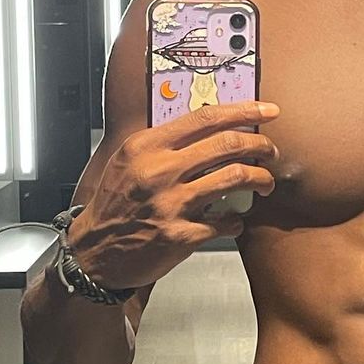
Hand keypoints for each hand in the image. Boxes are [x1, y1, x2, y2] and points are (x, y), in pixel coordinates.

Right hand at [67, 99, 280, 289]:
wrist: (94, 253)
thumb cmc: (115, 205)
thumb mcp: (130, 161)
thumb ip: (166, 143)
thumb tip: (212, 127)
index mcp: (147, 146)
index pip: (205, 117)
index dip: (244, 110)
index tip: (268, 110)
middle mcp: (159, 171)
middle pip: (228, 144)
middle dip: (260, 145)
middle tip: (270, 151)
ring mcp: (171, 204)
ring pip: (236, 178)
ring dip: (261, 179)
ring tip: (264, 183)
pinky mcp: (181, 236)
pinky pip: (227, 221)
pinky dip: (237, 220)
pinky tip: (234, 220)